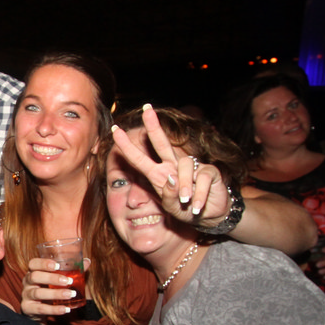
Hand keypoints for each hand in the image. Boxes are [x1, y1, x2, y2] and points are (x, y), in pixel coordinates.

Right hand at [20, 257, 78, 320]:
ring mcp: (26, 296)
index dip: (43, 263)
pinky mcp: (27, 309)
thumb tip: (87, 261)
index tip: (57, 266)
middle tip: (69, 282)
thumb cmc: (48, 290)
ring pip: (38, 293)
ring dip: (56, 294)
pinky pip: (40, 309)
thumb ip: (70, 271)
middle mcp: (27, 282)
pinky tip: (65, 309)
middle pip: (34, 276)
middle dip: (52, 278)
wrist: (37, 312)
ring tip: (71, 295)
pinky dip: (54, 310)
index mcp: (33, 272)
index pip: (33, 263)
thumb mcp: (56, 281)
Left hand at [110, 104, 229, 224]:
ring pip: (185, 165)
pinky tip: (197, 206)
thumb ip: (167, 196)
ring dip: (185, 186)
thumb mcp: (171, 207)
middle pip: (161, 143)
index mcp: (159, 174)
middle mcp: (173, 167)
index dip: (127, 146)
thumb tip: (171, 179)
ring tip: (185, 202)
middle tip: (147, 109)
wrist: (210, 215)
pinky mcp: (209, 171)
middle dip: (153, 126)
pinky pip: (202, 178)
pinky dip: (199, 195)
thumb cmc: (185, 210)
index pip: (139, 159)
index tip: (114, 130)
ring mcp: (192, 167)